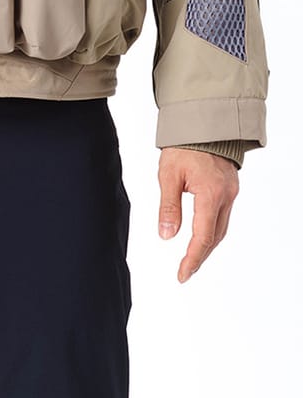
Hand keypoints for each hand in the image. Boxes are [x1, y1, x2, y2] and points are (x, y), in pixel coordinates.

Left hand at [157, 148, 238, 282]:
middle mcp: (226, 196)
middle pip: (215, 237)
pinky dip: (212, 230)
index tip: (182, 274)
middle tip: (185, 270)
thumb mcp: (168, 175)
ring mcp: (231, 192)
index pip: (202, 237)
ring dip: (207, 245)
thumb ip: (168, 206)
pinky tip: (201, 234)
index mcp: (210, 194)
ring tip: (191, 258)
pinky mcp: (230, 188)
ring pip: (221, 228)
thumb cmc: (183, 145)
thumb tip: (166, 236)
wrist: (203, 123)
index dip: (192, 259)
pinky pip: (223, 216)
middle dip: (200, 256)